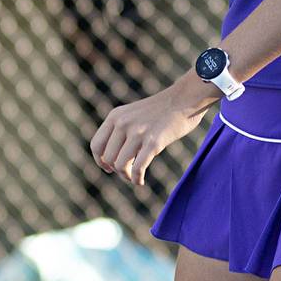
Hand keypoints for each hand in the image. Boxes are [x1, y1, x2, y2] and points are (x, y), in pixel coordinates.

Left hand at [90, 81, 215, 186]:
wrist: (184, 99)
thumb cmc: (160, 110)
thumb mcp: (132, 114)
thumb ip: (120, 129)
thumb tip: (109, 158)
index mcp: (115, 116)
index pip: (96, 145)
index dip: (100, 161)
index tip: (109, 168)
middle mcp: (122, 123)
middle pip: (108, 158)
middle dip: (116, 170)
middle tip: (127, 173)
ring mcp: (137, 132)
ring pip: (120, 165)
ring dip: (127, 176)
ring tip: (134, 177)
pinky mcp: (154, 141)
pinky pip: (138, 168)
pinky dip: (137, 179)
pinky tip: (141, 181)